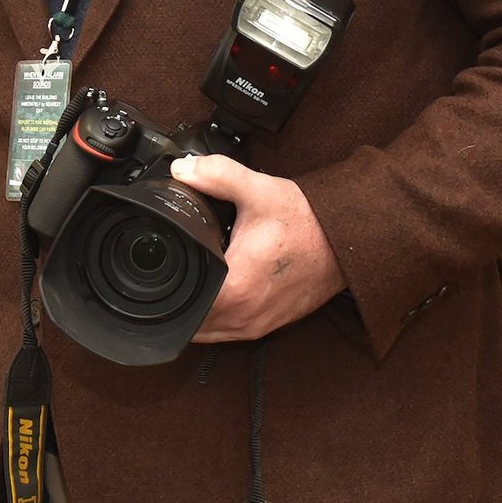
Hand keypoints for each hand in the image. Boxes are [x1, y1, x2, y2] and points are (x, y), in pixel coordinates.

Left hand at [170, 155, 345, 342]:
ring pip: (207, 332)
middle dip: (174, 303)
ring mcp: (258, 325)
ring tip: (185, 284)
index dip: (162, 294)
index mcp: (236, 288)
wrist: (348, 241)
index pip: (180, 309)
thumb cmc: (307, 222)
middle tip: (165, 276)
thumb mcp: (258, 191)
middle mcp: (245, 315)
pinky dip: (214, 317)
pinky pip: (228, 331)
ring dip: (193, 313)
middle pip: (189, 324)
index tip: (153, 278)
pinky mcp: (269, 326)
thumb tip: (181, 170)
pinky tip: (211, 293)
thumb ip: (216, 175)